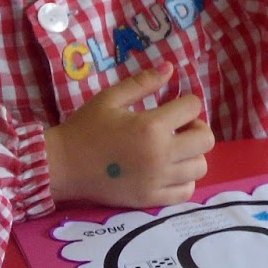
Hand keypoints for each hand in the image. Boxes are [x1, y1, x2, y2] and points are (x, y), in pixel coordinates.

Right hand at [45, 63, 214, 207]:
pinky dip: (184, 180)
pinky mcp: (150, 199)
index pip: (192, 107)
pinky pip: (186, 191)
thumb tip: (170, 68)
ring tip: (172, 150)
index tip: (173, 106)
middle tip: (178, 128)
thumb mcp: (110, 98)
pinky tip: (168, 171)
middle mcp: (160, 154)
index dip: (186, 102)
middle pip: (206, 139)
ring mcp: (157, 180)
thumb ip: (142, 82)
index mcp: (151, 126)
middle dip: (196, 128)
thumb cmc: (85, 128)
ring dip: (191, 155)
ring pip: (200, 166)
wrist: (62, 166)